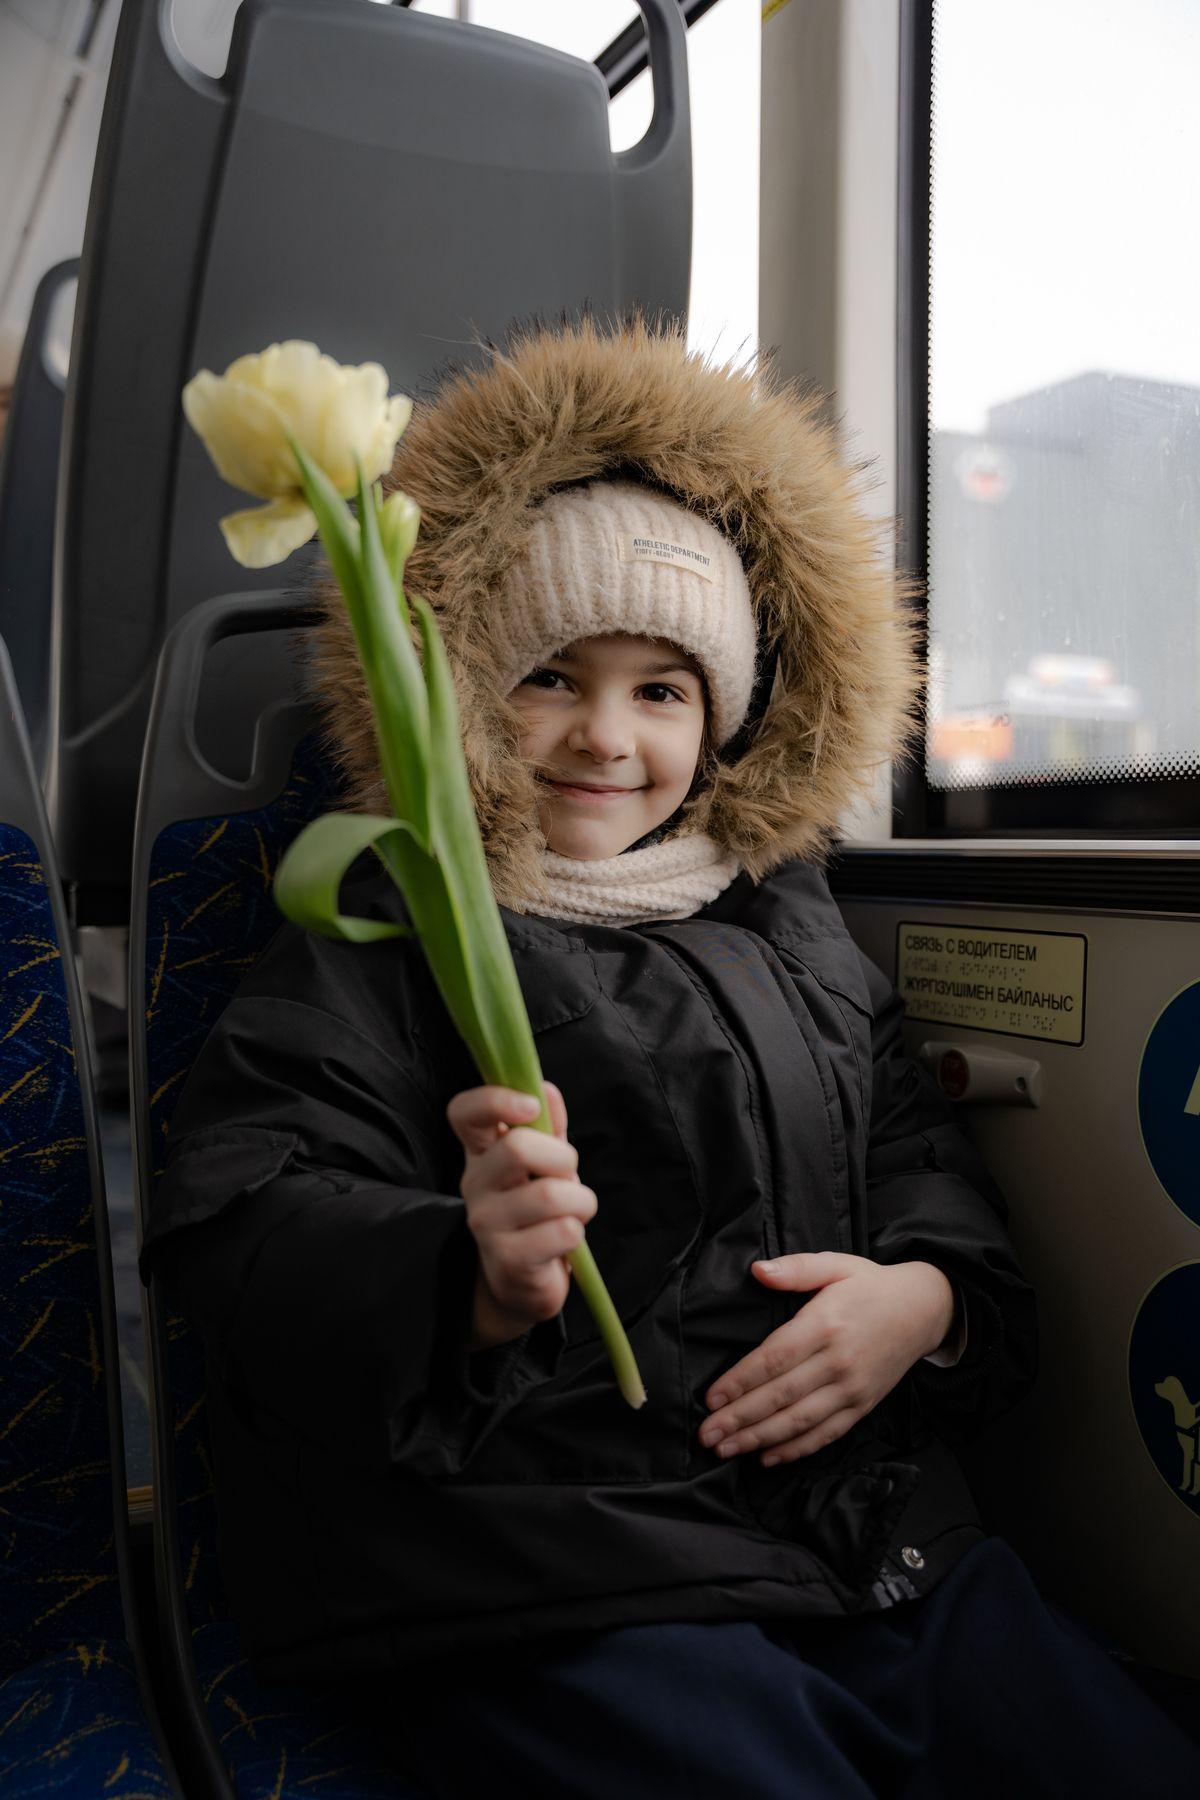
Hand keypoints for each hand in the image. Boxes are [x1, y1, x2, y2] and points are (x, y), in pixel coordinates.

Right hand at [448, 1081, 595, 1348]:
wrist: (522, 1282)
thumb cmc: (536, 1212)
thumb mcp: (544, 1164)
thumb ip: (548, 1127)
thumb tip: (547, 1089)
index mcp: (480, 1153)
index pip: (463, 1112)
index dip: (494, 1099)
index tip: (530, 1106)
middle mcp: (475, 1184)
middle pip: (516, 1147)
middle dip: (562, 1158)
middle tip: (567, 1177)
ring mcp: (486, 1224)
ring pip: (550, 1194)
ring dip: (580, 1201)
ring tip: (574, 1212)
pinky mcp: (508, 1260)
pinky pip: (563, 1232)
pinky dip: (577, 1233)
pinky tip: (564, 1241)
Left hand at [697, 1253, 955, 1467]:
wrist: (924, 1310)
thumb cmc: (871, 1285)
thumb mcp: (835, 1265)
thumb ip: (795, 1269)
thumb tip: (758, 1270)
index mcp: (825, 1324)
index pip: (774, 1358)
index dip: (741, 1381)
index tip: (711, 1398)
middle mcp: (838, 1361)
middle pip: (781, 1396)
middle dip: (740, 1419)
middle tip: (707, 1435)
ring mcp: (852, 1389)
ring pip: (800, 1421)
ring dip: (760, 1439)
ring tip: (727, 1450)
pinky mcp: (863, 1406)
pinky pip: (826, 1433)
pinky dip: (797, 1449)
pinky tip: (768, 1457)